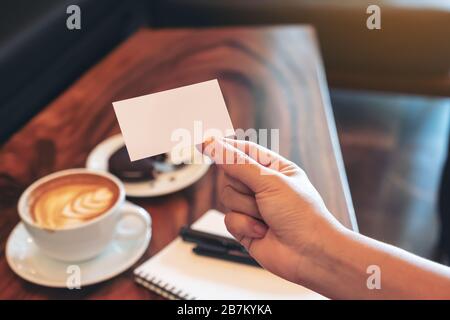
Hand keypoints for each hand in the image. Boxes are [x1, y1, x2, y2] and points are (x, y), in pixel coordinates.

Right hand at [199, 137, 345, 283]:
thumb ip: (237, 163)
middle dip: (242, 186)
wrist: (310, 254)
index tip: (205, 142)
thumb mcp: (269, 181)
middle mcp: (263, 187)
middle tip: (259, 194)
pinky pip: (229, 219)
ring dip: (246, 208)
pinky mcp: (246, 228)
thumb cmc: (301, 214)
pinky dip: (244, 225)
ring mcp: (254, 208)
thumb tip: (214, 145)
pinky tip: (262, 231)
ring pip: (228, 197)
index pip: (244, 151)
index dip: (225, 147)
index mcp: (275, 169)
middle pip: (230, 175)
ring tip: (266, 216)